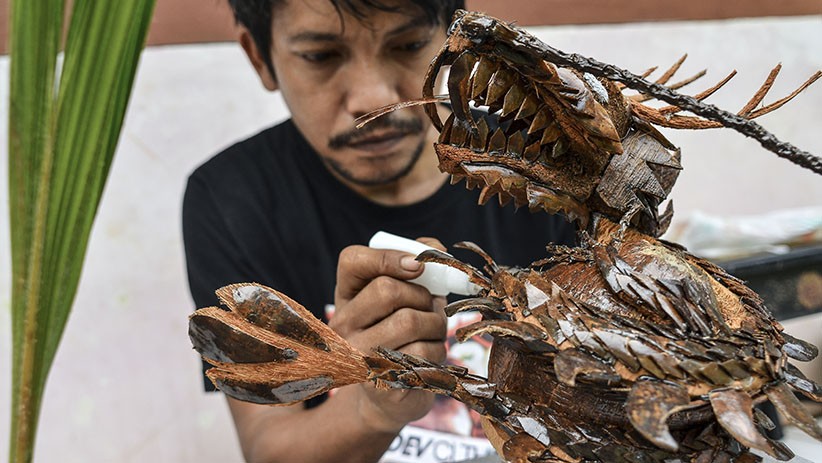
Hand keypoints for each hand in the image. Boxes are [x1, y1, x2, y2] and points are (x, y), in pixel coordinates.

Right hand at [329, 238, 447, 431]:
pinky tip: (429, 358)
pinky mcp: (378, 382)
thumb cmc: (403, 335)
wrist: (391, 396)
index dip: (389, 257)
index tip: (418, 266)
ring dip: (436, 324)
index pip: (352, 261)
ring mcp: (356, 355)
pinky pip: (421, 352)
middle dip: (423, 296)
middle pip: (387, 290)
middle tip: (430, 308)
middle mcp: (342, 324)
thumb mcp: (406, 297)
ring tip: (433, 332)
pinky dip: (438, 350)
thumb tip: (436, 250)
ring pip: (409, 320)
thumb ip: (418, 266)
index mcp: (346, 296)